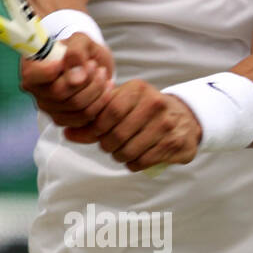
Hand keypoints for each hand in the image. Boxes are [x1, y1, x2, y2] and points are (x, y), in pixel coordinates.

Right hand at [19, 32, 114, 127]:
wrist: (92, 65)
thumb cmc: (80, 50)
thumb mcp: (79, 40)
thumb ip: (76, 52)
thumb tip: (76, 74)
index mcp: (31, 68)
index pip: (33, 76)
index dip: (51, 71)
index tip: (68, 61)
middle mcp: (36, 91)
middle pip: (58, 92)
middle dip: (84, 78)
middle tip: (95, 65)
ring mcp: (48, 108)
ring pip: (75, 105)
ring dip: (96, 88)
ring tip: (102, 73)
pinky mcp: (63, 119)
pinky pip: (85, 117)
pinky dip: (101, 101)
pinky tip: (107, 87)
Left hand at [63, 78, 202, 171]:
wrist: (185, 118)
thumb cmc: (144, 111)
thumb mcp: (122, 104)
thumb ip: (94, 118)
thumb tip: (67, 133)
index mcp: (138, 89)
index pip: (109, 113)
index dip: (97, 129)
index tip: (96, 134)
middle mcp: (155, 104)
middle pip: (117, 135)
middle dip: (107, 145)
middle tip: (109, 144)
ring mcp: (167, 125)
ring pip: (128, 151)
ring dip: (119, 156)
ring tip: (122, 150)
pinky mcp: (175, 144)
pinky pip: (142, 162)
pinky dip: (133, 163)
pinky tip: (136, 156)